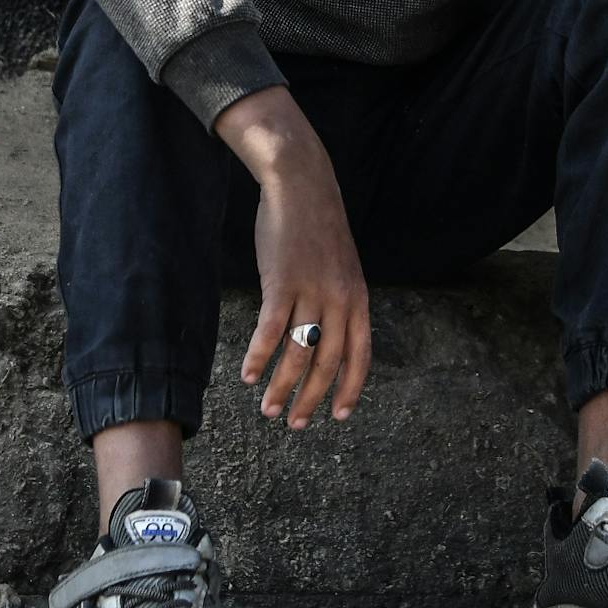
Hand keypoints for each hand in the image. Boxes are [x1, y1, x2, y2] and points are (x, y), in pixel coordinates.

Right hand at [215, 88, 370, 424]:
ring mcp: (311, 291)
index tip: (337, 416)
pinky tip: (247, 374)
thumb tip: (328, 335)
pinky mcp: (282, 282)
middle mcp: (339, 299)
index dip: (349, 388)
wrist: (302, 184)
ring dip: (281, 386)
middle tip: (294, 423)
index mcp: (358, 298)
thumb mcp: (342, 265)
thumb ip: (340, 300)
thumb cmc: (317, 226)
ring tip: (267, 408)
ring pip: (298, 353)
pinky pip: (270, 330)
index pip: (359, 355)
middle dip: (311, 399)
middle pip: (327, 362)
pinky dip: (258, 356)